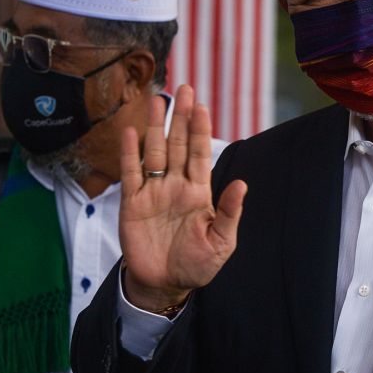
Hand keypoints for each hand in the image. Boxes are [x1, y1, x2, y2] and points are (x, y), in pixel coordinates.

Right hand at [119, 85, 246, 310]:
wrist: (164, 284)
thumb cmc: (197, 265)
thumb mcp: (220, 243)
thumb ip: (229, 213)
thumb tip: (242, 185)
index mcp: (199, 192)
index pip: (200, 154)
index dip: (200, 130)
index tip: (202, 107)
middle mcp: (175, 186)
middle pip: (178, 144)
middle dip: (181, 117)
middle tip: (185, 88)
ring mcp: (153, 192)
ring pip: (155, 152)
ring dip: (157, 127)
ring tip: (159, 100)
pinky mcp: (132, 203)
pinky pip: (131, 173)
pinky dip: (130, 152)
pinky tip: (131, 131)